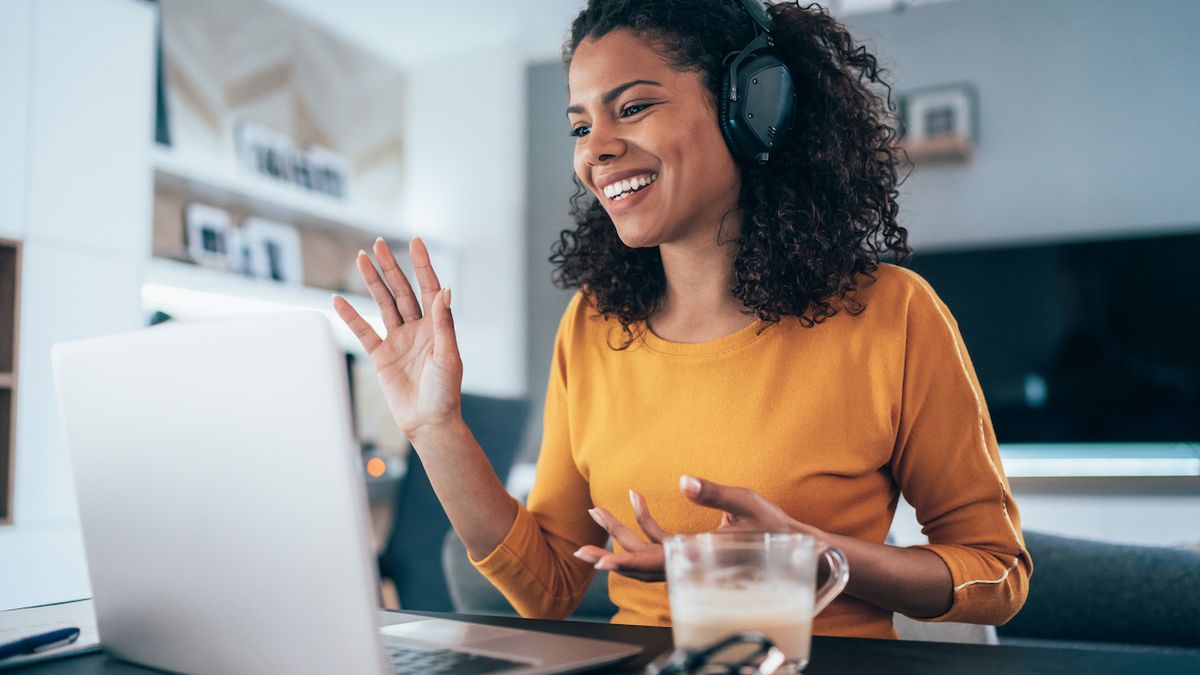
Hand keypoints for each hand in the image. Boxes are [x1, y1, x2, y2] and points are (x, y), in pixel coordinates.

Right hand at [332, 237, 461, 438]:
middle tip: (378, 244)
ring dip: (372, 282)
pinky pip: (364, 332)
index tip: (415, 242)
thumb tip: (445, 290)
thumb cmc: (445, 393)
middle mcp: (417, 329)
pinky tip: (338, 300)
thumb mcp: (448, 357)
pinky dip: (351, 316)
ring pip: (383, 304)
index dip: (422, 265)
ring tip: (360, 259)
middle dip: (391, 267)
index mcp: (437, 327)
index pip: (428, 288)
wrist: (428, 422)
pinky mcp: (381, 356)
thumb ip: (444, 324)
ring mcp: (398, 340)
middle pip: (402, 290)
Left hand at [573, 476, 823, 582]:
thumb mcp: (746, 503)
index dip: (625, 562)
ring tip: (598, 510)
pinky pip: (661, 542)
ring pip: (647, 553)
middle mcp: (689, 563)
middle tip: (580, 546)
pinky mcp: (693, 550)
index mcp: (699, 557)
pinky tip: (637, 498)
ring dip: (621, 534)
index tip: (600, 562)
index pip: (654, 563)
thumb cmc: (774, 528)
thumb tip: (684, 480)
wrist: (796, 548)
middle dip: (610, 550)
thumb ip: (714, 492)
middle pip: (640, 562)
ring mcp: (689, 558)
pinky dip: (645, 523)